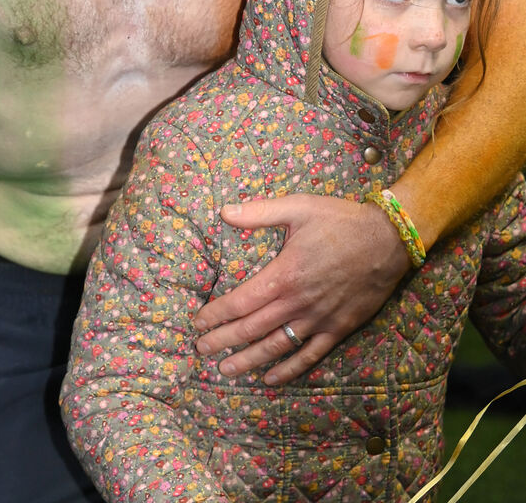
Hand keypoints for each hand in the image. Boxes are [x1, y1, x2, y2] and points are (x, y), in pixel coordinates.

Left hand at [193, 194, 409, 383]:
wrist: (388, 240)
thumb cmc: (340, 221)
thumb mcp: (298, 207)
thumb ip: (259, 213)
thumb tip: (224, 212)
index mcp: (284, 275)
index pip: (240, 302)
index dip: (216, 314)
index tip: (197, 322)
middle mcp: (298, 303)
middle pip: (252, 328)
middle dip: (223, 341)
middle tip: (201, 350)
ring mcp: (318, 320)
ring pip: (276, 347)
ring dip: (248, 360)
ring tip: (226, 370)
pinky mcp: (338, 329)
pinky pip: (309, 356)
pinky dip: (289, 370)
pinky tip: (271, 379)